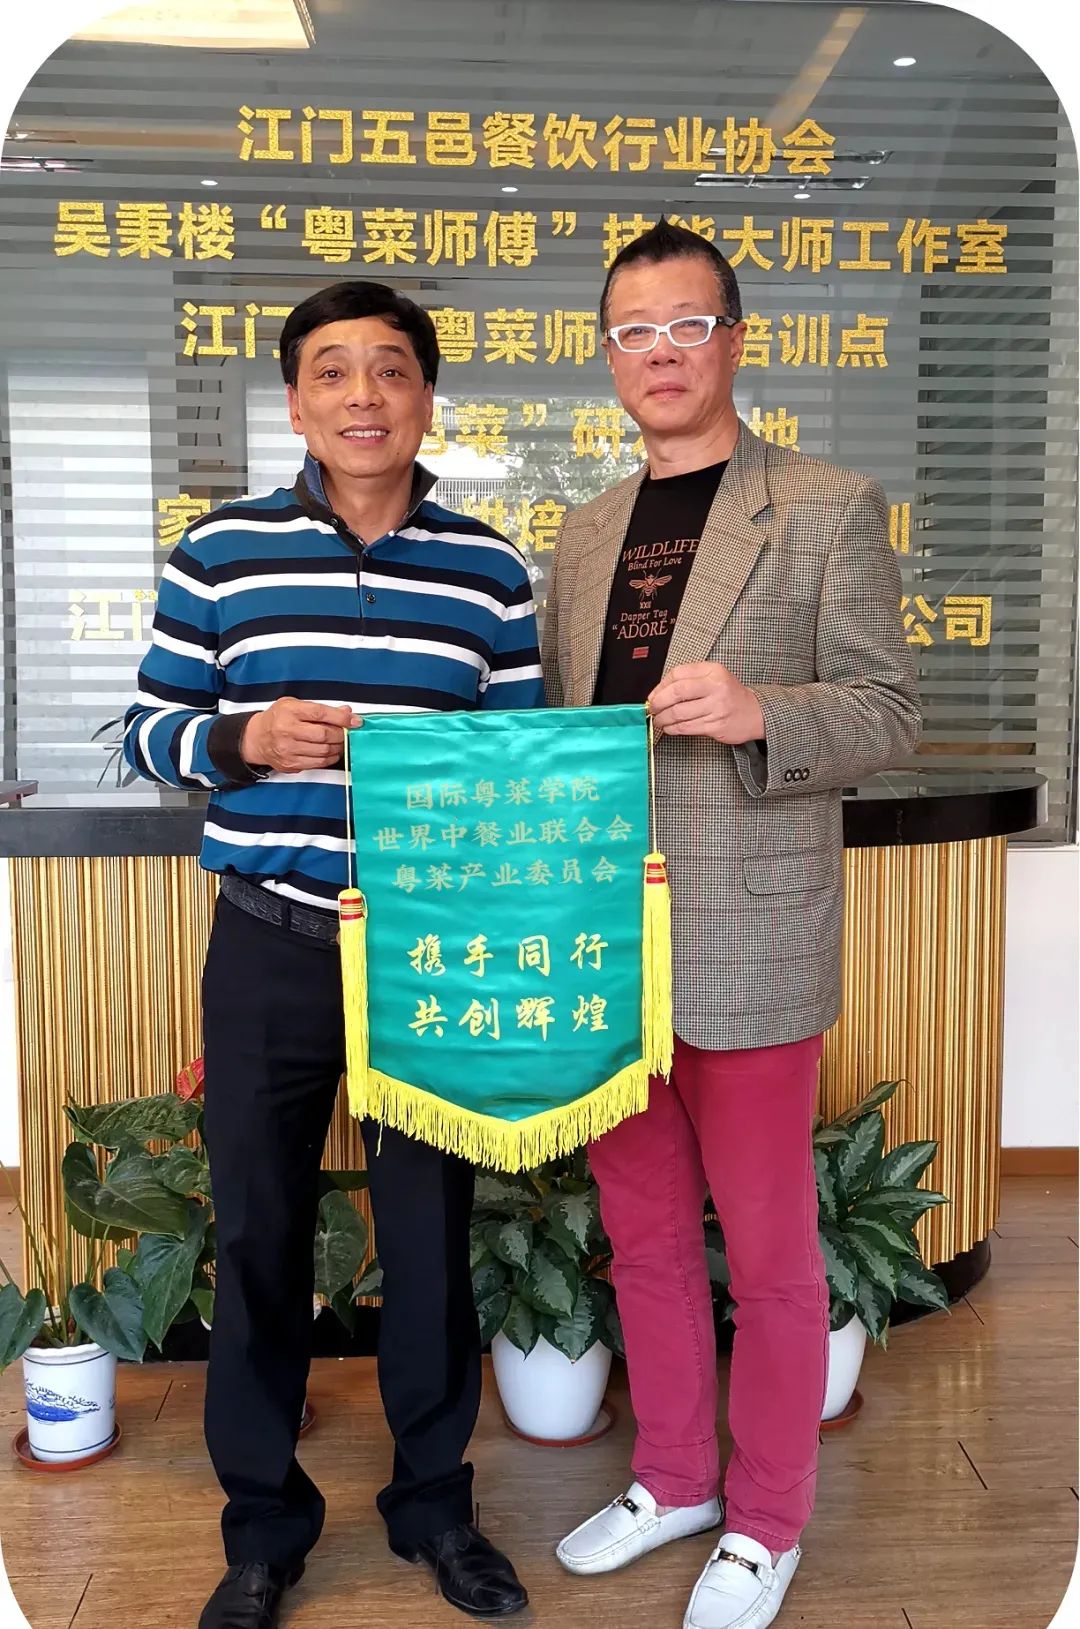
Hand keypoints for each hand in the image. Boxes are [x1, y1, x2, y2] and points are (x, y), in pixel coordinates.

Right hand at [241, 698, 359, 773]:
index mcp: (289, 711)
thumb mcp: (294, 705)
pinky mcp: (291, 764)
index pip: (320, 714)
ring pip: (323, 751)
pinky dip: (329, 758)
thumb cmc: (277, 719)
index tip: (355, 721)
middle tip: (348, 732)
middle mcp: (287, 730)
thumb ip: (320, 708)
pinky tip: (331, 752)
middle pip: (324, 735)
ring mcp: (288, 749)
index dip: (341, 718)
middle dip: (341, 734)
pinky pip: (318, 763)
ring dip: (338, 747)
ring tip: (340, 742)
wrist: (256, 739)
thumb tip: (345, 711)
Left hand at [648, 663, 764, 744]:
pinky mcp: (716, 725)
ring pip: (679, 713)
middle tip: (652, 709)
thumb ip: (688, 680)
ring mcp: (717, 707)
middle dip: (659, 702)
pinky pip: (687, 727)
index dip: (660, 686)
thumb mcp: (713, 678)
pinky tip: (670, 728)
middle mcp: (716, 687)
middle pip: (677, 692)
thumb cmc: (729, 695)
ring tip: (659, 720)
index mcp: (713, 671)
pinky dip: (673, 729)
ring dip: (663, 718)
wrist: (755, 713)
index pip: (678, 674)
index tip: (653, 696)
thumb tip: (657, 693)